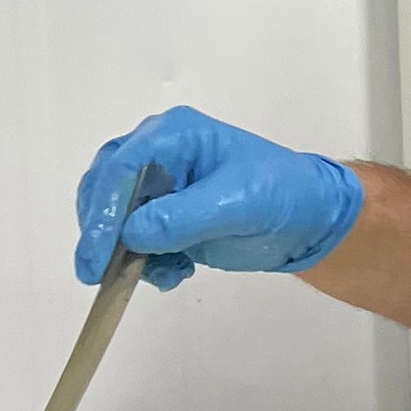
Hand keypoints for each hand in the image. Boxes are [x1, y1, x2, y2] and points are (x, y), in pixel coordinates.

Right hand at [74, 107, 364, 291]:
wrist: (312, 220)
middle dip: (103, 233)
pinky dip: (145, 263)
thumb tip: (131, 235)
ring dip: (125, 252)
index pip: (121, 168)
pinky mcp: (167, 220)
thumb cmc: (285, 195)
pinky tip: (173, 274)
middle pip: (106, 190)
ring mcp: (162, 189)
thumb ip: (182, 218)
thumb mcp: (238, 203)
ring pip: (116, 219)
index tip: (97, 253)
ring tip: (160, 273)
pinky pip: (136, 243)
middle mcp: (160, 156)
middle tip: (100, 273)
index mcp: (175, 136)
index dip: (104, 210)